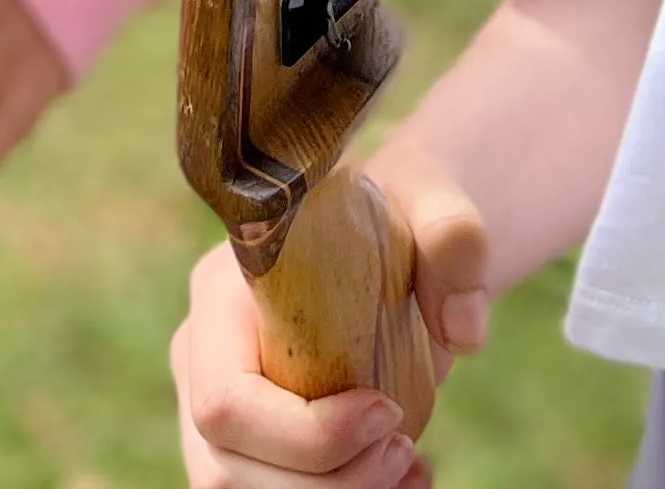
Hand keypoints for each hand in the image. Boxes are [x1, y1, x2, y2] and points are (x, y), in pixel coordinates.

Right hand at [170, 146, 489, 488]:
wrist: (399, 243)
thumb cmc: (403, 217)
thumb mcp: (434, 204)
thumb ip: (453, 238)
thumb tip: (463, 330)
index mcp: (220, 294)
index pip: (223, 401)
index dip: (304, 434)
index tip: (388, 412)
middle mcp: (200, 357)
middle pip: (223, 465)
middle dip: (325, 481)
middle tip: (405, 450)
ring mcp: (216, 408)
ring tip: (407, 465)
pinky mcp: (248, 443)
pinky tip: (399, 478)